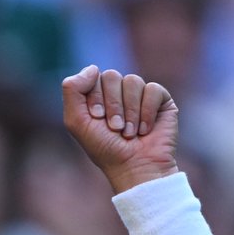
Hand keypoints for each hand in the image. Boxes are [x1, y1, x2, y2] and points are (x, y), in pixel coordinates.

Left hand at [62, 65, 178, 193]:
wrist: (134, 166)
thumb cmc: (104, 148)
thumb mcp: (76, 121)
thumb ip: (72, 90)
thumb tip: (94, 68)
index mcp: (97, 94)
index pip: (93, 77)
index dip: (96, 98)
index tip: (97, 119)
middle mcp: (118, 92)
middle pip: (112, 76)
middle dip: (112, 105)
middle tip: (115, 128)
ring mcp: (140, 95)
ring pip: (133, 81)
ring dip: (129, 112)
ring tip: (130, 132)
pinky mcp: (161, 100)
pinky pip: (153, 89)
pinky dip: (147, 112)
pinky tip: (145, 130)